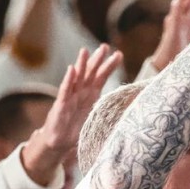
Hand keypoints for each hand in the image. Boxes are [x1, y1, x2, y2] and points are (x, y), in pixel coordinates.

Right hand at [22, 45, 122, 184]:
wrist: (59, 142)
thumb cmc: (77, 128)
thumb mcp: (96, 117)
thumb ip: (107, 110)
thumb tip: (130, 110)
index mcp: (90, 95)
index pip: (101, 77)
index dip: (109, 66)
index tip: (119, 54)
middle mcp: (80, 92)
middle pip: (90, 73)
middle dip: (97, 59)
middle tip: (105, 46)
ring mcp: (70, 97)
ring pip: (77, 78)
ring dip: (81, 64)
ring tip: (85, 50)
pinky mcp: (61, 106)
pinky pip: (64, 90)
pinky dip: (68, 80)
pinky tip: (72, 69)